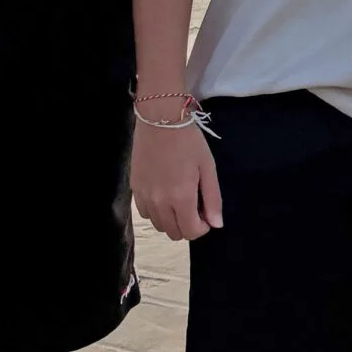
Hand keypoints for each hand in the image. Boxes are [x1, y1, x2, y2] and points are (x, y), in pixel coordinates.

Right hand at [131, 117, 224, 241]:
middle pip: (174, 233)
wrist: (160, 119)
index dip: (202, 228)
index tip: (206, 215)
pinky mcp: (134, 188)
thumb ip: (213, 198)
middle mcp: (160, 202)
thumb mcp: (207, 167)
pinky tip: (163, 196)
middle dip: (188, 225)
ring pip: (158, 225)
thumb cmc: (189, 141)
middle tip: (194, 206)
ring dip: (171, 220)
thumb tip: (216, 225)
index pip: (191, 232)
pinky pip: (145, 213)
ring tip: (179, 201)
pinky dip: (156, 212)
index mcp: (181, 197)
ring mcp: (144, 196)